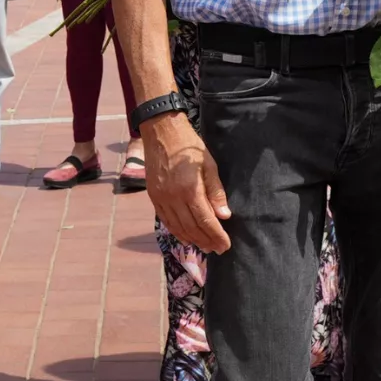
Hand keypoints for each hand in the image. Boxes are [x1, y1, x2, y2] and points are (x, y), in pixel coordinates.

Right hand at [143, 112, 231, 253]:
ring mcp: (161, 199)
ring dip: (193, 240)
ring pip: (178, 227)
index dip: (217, 235)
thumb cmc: (189, 147)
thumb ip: (216, 192)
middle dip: (207, 241)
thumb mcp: (209, 165)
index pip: (206, 220)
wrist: (161, 132)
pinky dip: (177, 232)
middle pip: (192, 228)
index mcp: (190, 189)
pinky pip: (166, 221)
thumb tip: (224, 216)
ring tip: (205, 247)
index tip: (226, 245)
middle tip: (218, 249)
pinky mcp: (154, 197)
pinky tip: (186, 238)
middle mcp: (173, 198)